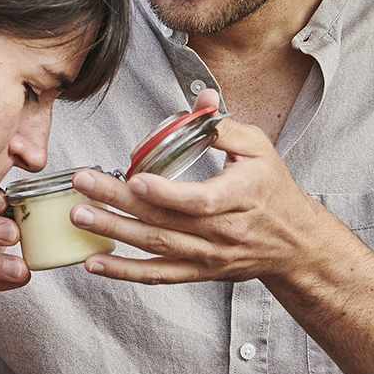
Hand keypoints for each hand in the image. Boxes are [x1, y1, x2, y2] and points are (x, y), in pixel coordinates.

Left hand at [67, 118, 334, 286]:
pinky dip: (125, 272)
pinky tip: (94, 263)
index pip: (199, 200)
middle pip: (164, 219)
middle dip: (119, 202)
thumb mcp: (260, 150)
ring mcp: (207, 256)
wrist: (294, 244)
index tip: (136, 178)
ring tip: (79, 216)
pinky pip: (158, 275)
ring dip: (114, 233)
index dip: (166, 193)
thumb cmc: (274, 191)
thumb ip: (224, 127)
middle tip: (83, 185)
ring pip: (155, 247)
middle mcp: (221, 232)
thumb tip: (201, 97)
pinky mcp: (198, 272)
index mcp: (239, 198)